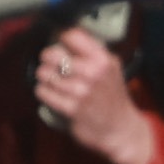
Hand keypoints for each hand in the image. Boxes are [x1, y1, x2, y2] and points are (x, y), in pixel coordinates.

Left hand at [33, 22, 156, 163]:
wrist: (120, 129)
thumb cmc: (112, 96)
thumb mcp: (111, 67)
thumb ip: (91, 50)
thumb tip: (63, 33)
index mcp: (102, 60)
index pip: (71, 35)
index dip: (58, 36)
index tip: (56, 41)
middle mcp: (92, 73)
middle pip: (51, 54)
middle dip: (47, 58)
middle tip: (50, 63)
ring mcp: (81, 92)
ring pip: (44, 73)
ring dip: (44, 77)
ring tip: (52, 80)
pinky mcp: (71, 109)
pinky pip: (43, 92)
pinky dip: (43, 92)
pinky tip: (51, 93)